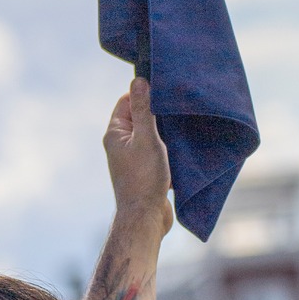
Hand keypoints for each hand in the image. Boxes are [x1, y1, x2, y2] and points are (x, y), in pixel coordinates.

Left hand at [104, 79, 171, 232]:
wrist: (146, 218)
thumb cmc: (144, 178)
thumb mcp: (146, 138)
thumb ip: (143, 110)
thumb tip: (139, 81)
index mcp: (115, 133)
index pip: (126, 101)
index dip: (144, 94)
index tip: (164, 91)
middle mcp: (121, 144)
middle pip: (140, 116)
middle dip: (157, 112)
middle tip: (177, 107)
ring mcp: (133, 158)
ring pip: (151, 134)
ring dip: (165, 131)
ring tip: (182, 126)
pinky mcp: (146, 171)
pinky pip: (157, 151)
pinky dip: (168, 147)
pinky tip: (182, 145)